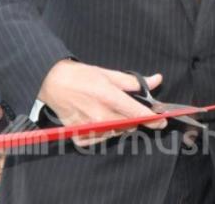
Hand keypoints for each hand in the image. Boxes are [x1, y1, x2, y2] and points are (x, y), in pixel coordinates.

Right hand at [38, 60, 166, 145]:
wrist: (52, 82)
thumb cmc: (81, 76)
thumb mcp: (109, 74)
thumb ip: (133, 82)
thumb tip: (157, 80)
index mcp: (109, 98)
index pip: (138, 114)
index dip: (153, 119)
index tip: (162, 121)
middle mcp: (100, 116)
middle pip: (129, 126)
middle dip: (135, 119)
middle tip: (129, 109)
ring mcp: (89, 128)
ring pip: (115, 133)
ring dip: (119, 125)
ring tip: (109, 111)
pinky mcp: (79, 136)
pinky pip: (100, 140)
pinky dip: (103, 132)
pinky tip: (99, 120)